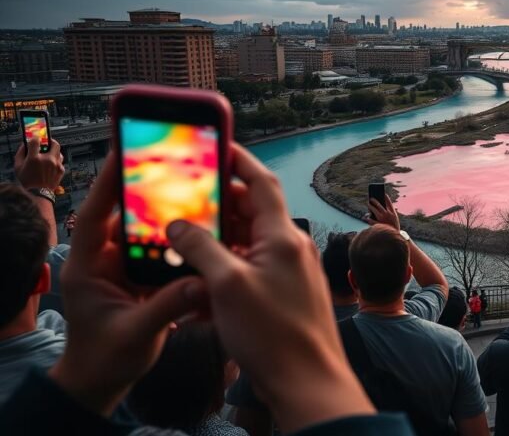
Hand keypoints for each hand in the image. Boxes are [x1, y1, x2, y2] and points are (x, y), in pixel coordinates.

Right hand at [15, 138, 64, 188]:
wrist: (38, 194)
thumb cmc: (27, 181)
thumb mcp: (18, 166)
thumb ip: (21, 153)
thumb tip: (25, 145)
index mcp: (35, 158)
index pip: (36, 140)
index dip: (35, 138)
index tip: (35, 139)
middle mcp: (48, 160)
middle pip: (54, 143)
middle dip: (50, 141)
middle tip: (46, 143)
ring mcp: (56, 165)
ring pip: (59, 152)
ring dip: (54, 152)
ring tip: (48, 155)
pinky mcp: (61, 170)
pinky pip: (60, 161)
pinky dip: (55, 161)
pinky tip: (50, 165)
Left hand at [48, 153, 201, 416]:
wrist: (100, 383)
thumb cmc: (104, 360)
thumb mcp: (135, 334)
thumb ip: (167, 306)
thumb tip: (202, 281)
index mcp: (88, 268)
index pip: (92, 216)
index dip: (107, 184)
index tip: (125, 152)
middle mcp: (104, 261)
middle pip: (124, 216)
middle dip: (147, 192)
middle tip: (173, 166)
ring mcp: (123, 269)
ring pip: (146, 233)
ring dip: (168, 217)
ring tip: (195, 195)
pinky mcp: (141, 279)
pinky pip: (161, 252)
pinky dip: (179, 243)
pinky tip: (202, 232)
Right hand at [168, 144, 373, 432]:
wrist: (308, 384)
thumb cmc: (274, 336)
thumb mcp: (226, 286)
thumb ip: (200, 248)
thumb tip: (178, 224)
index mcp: (282, 236)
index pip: (261, 182)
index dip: (238, 160)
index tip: (214, 146)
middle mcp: (291, 249)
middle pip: (251, 212)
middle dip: (217, 207)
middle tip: (184, 203)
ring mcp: (290, 273)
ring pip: (249, 245)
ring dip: (217, 244)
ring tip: (183, 246)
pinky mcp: (286, 297)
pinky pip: (253, 273)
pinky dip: (227, 274)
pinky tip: (200, 290)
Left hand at [368, 194, 399, 230]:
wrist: (394, 238)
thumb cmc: (393, 228)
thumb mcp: (394, 220)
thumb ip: (389, 214)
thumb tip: (380, 208)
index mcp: (393, 213)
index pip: (389, 203)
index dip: (386, 198)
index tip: (383, 194)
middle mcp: (387, 215)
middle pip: (379, 205)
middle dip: (374, 201)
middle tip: (371, 198)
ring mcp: (382, 219)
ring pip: (374, 210)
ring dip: (370, 206)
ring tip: (368, 204)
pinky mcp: (377, 224)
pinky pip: (371, 220)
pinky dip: (368, 218)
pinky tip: (366, 217)